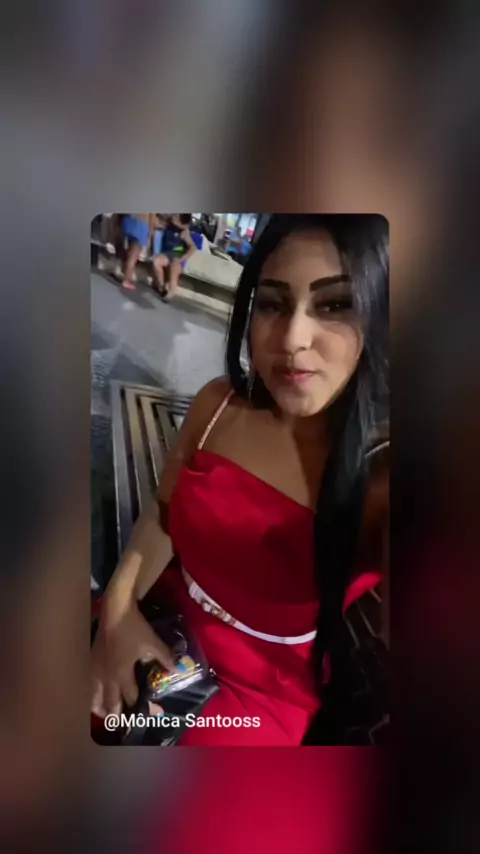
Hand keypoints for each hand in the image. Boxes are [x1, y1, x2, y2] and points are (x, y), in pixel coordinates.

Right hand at [91, 596, 174, 716]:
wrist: (114, 611)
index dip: (144, 708)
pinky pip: (90, 686)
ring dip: (102, 710)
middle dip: (117, 717)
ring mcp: (96, 671)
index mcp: (122, 674)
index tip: (154, 715)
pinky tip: (98, 694)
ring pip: (94, 699)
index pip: (132, 698)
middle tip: (124, 726)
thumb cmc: (134, 628)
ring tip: (107, 716)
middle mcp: (106, 677)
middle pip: (110, 705)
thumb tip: (178, 669)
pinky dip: (94, 696)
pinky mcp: (91, 662)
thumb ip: (166, 658)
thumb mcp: (153, 643)